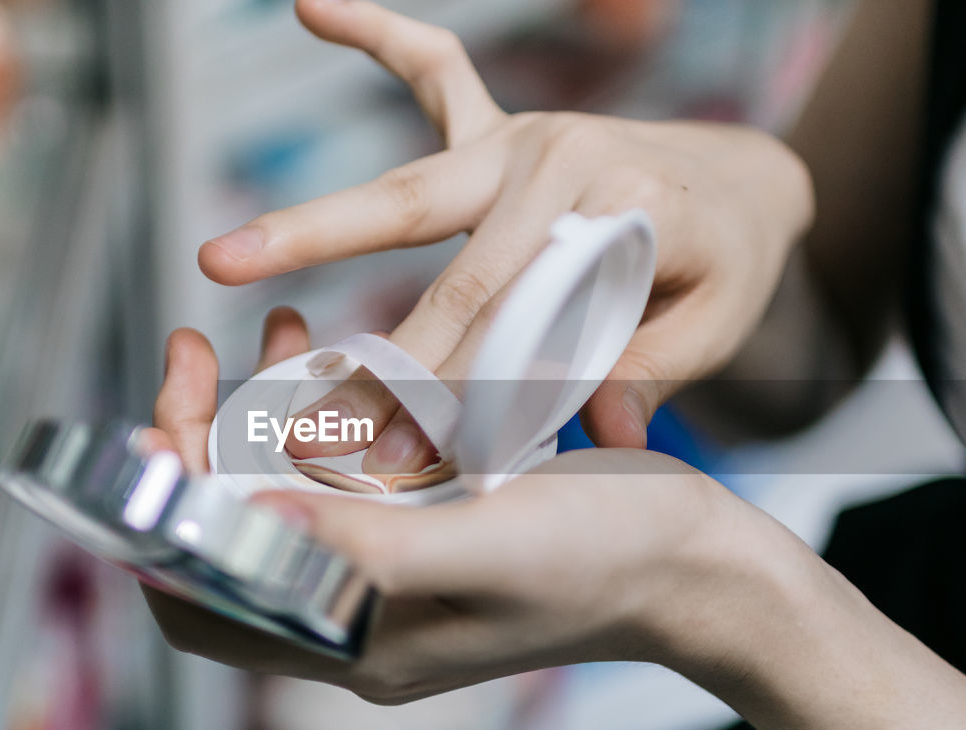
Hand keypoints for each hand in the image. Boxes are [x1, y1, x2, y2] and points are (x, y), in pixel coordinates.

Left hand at [141, 315, 791, 701]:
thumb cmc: (607, 561)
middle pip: (233, 535)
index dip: (159, 521)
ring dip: (261, 413)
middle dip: (200, 440)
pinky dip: (325, 413)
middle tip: (195, 350)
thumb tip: (245, 522)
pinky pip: (345, 475)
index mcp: (357, 641)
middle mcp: (358, 614)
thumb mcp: (486, 549)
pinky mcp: (425, 531)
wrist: (697, 562)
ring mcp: (390, 571)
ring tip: (278, 328)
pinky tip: (336, 352)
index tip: (148, 430)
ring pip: (286, 494)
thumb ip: (368, 547)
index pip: (206, 600)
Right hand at [198, 0, 813, 476]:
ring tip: (224, 258)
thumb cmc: (725, 266)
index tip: (400, 448)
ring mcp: (524, 136)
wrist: (741, 187)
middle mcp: (560, 158)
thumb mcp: (713, 328)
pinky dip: (376, 35)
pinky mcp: (500, 129)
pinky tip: (313, 6)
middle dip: (371, 331)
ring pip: (409, 184)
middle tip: (295, 377)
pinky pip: (434, 70)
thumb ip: (649, 374)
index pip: (514, 310)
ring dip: (316, 226)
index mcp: (618, 207)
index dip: (453, 385)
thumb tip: (605, 436)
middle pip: (444, 250)